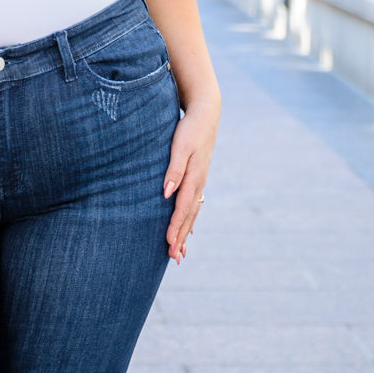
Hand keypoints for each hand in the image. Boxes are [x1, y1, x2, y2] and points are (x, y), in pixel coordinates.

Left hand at [163, 100, 217, 262]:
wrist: (206, 113)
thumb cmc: (189, 128)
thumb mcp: (180, 145)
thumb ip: (173, 169)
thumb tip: (167, 193)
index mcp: (194, 177)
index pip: (182, 208)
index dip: (174, 227)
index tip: (167, 244)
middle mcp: (199, 183)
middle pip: (189, 216)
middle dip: (180, 237)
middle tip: (174, 258)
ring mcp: (201, 181)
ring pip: (192, 213)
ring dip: (185, 233)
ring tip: (179, 252)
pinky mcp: (199, 178)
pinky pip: (194, 205)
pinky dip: (190, 220)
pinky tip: (187, 231)